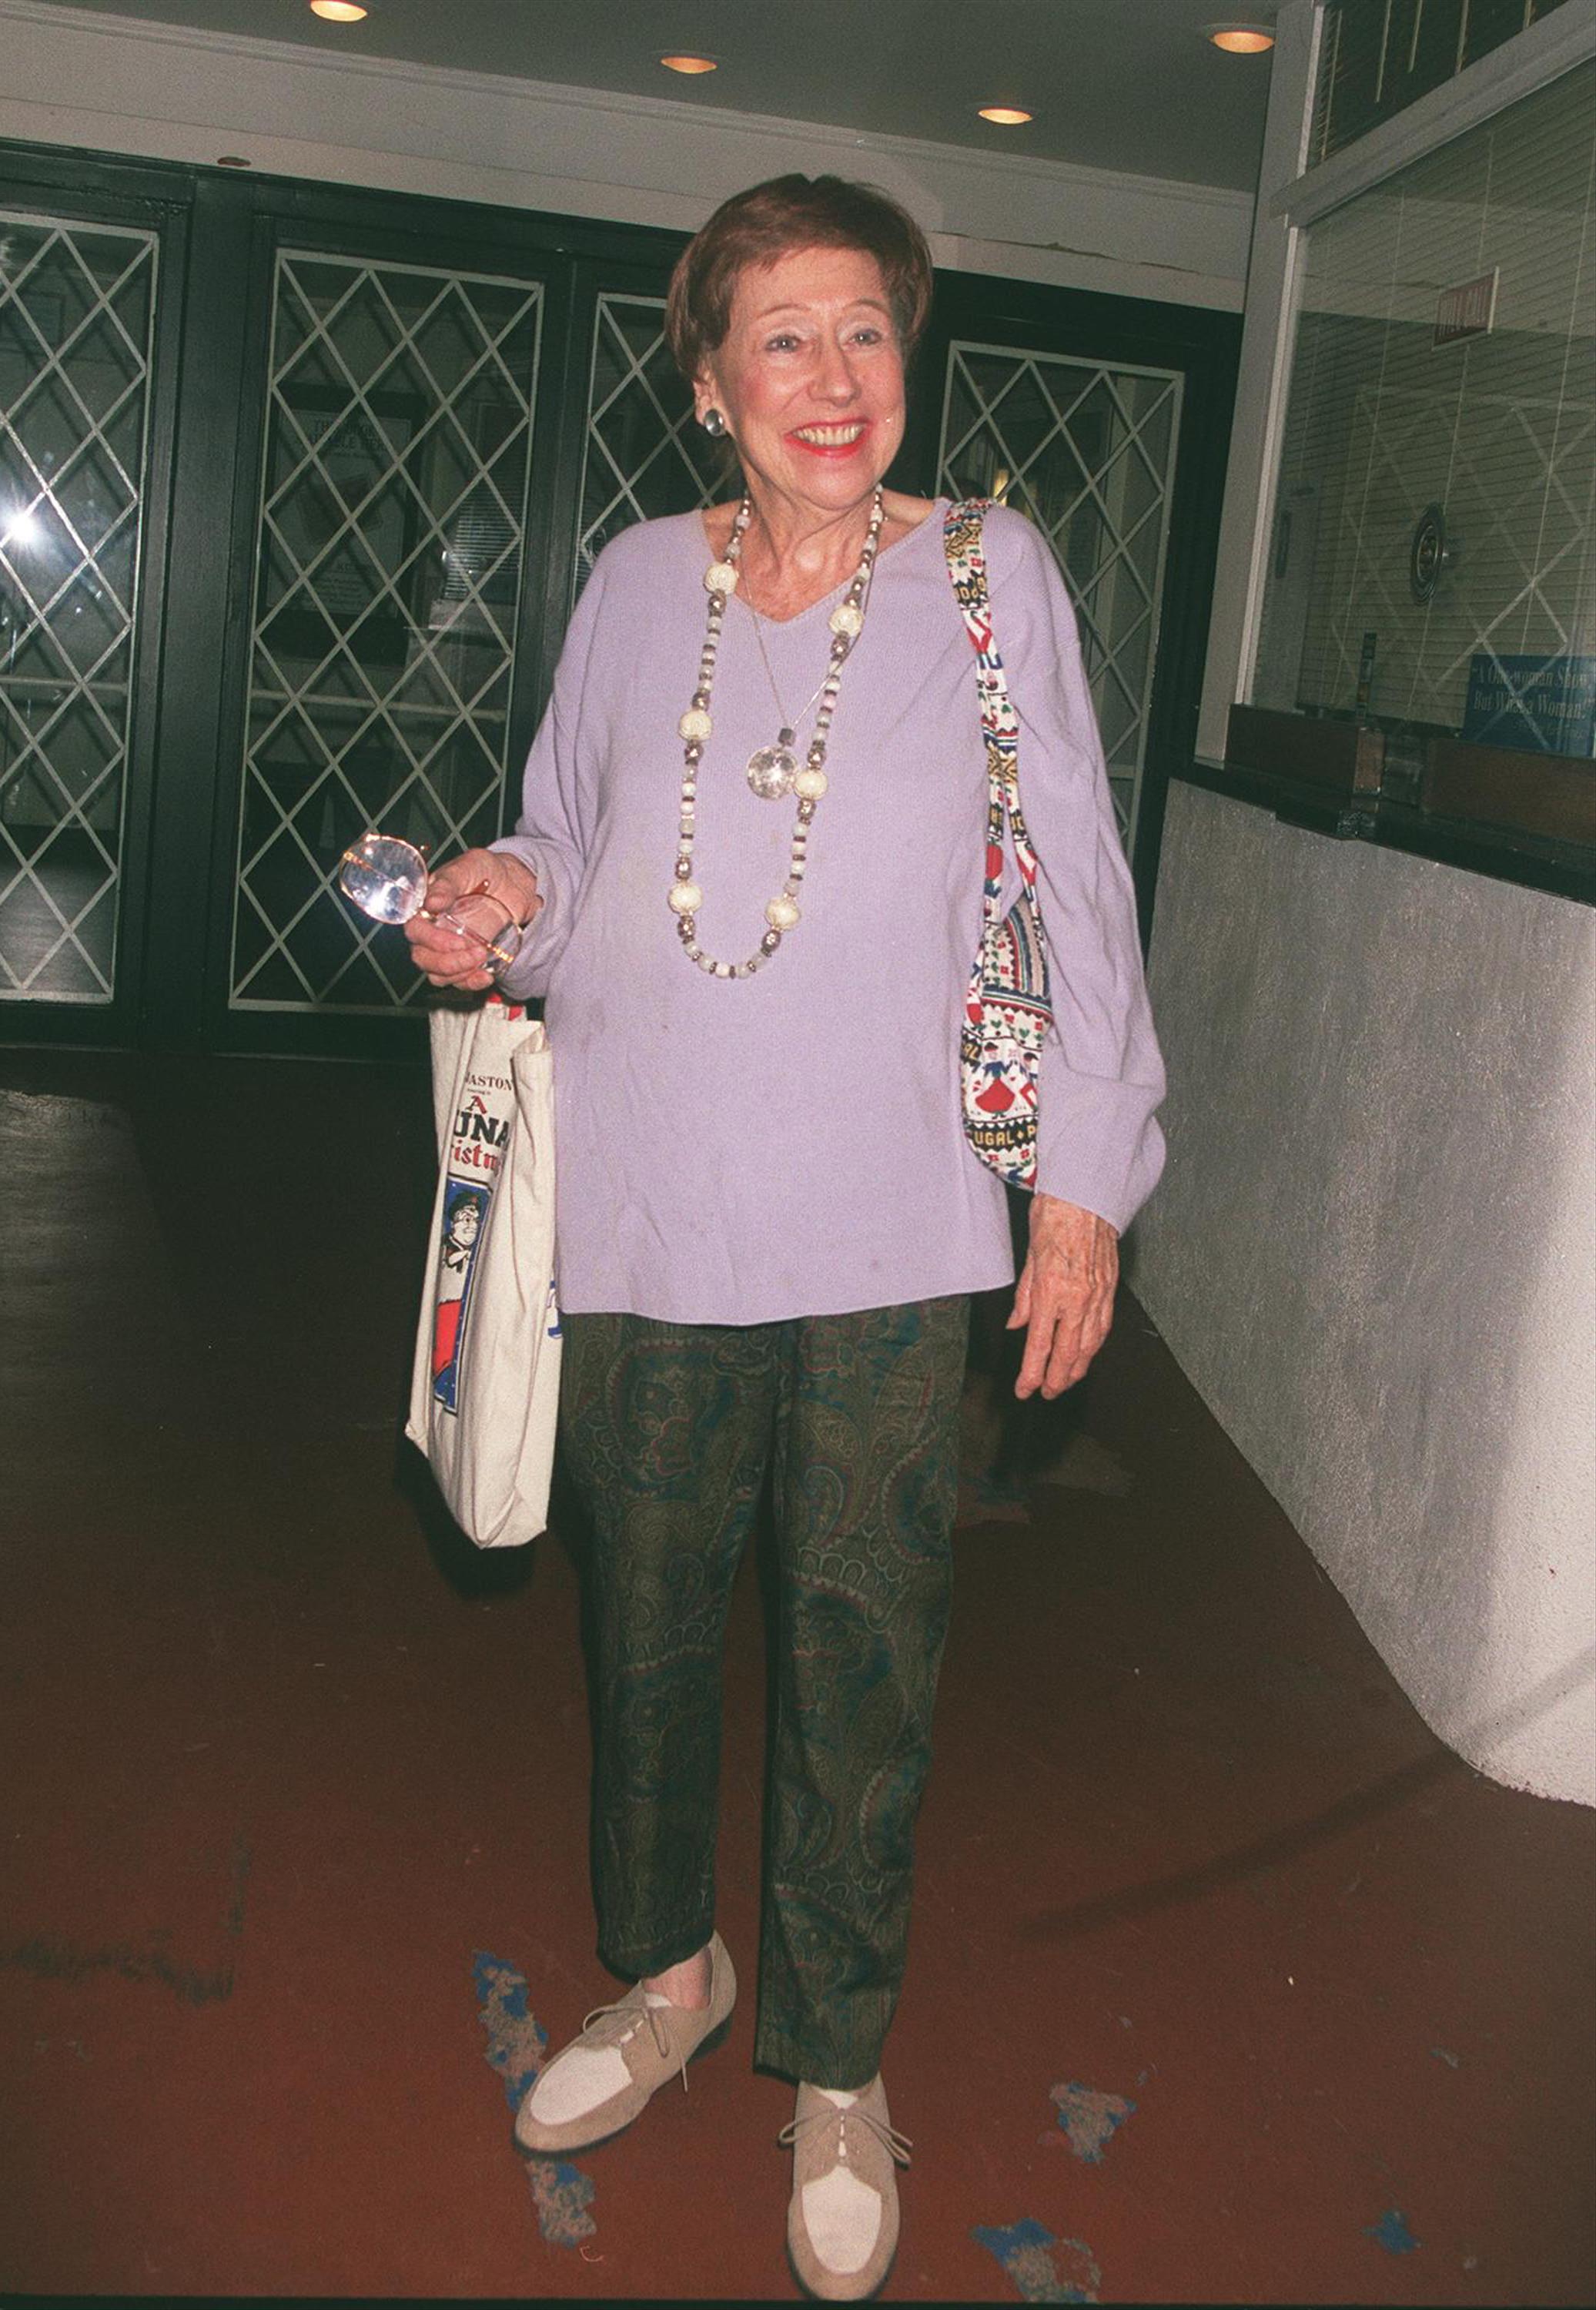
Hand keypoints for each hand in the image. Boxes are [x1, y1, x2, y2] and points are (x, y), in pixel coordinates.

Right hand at [403, 849, 539, 990]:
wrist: (513, 883)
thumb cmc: (486, 870)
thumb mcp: (470, 866)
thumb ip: (449, 882)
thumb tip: (432, 903)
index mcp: (425, 906)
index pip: (414, 930)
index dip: (431, 940)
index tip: (456, 941)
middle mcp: (431, 929)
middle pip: (422, 957)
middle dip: (447, 962)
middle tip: (476, 952)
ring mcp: (446, 947)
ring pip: (437, 974)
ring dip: (459, 974)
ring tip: (482, 959)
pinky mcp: (464, 959)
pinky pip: (458, 980)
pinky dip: (470, 983)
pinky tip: (486, 976)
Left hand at [1007, 1193, 1118, 1399]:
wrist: (1086, 1195)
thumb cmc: (1054, 1218)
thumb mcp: (1028, 1257)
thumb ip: (1023, 1296)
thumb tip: (1017, 1324)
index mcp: (1050, 1291)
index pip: (1039, 1346)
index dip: (1031, 1374)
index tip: (1024, 1390)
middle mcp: (1076, 1298)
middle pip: (1067, 1354)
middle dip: (1056, 1379)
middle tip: (1046, 1393)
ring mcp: (1098, 1295)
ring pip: (1090, 1345)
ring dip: (1077, 1369)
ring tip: (1066, 1382)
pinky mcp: (1110, 1288)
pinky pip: (1103, 1327)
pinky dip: (1095, 1346)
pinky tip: (1087, 1354)